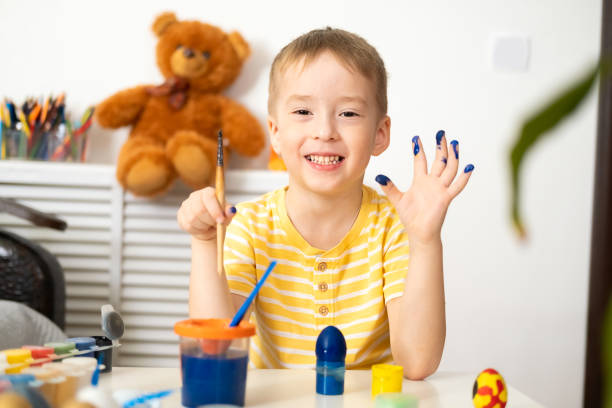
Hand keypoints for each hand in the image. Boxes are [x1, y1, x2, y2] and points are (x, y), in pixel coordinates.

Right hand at [177, 187, 235, 241]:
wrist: (209, 228)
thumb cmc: (220, 218)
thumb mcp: (227, 215)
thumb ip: (229, 212)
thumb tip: (231, 211)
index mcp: (207, 192)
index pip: (208, 196)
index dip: (215, 209)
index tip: (221, 220)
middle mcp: (194, 196)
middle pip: (200, 209)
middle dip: (210, 220)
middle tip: (216, 225)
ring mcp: (186, 205)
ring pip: (193, 218)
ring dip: (204, 226)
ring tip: (209, 226)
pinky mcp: (180, 215)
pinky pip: (188, 225)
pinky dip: (197, 230)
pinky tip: (202, 229)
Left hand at [375, 130, 473, 245]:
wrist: (419, 232)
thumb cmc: (410, 217)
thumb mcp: (397, 199)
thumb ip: (390, 187)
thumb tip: (379, 176)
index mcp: (421, 181)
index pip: (420, 161)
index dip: (418, 149)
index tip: (416, 138)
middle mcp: (432, 182)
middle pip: (439, 160)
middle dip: (440, 147)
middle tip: (441, 133)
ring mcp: (440, 189)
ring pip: (449, 169)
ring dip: (452, 156)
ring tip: (454, 143)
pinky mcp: (446, 198)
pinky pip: (457, 186)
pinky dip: (464, 177)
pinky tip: (469, 167)